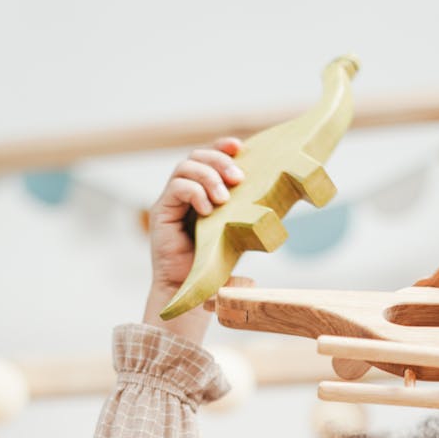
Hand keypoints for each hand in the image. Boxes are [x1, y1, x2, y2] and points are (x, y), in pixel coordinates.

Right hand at [143, 137, 244, 342]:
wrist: (188, 292)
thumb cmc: (213, 268)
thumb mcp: (236, 240)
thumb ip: (249, 225)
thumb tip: (277, 216)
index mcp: (204, 192)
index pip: (210, 157)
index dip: (223, 147)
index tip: (241, 146)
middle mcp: (185, 192)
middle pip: (197, 155)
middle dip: (219, 160)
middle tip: (238, 178)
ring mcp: (171, 201)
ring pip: (185, 167)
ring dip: (208, 176)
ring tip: (224, 198)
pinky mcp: (161, 213)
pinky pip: (176, 188)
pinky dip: (194, 191)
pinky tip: (207, 210)